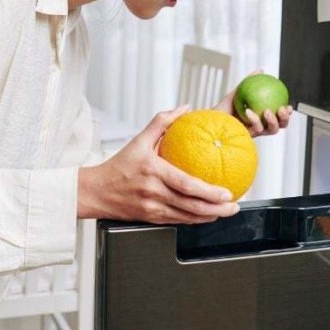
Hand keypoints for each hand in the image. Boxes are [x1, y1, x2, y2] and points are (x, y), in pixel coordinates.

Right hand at [77, 104, 240, 223]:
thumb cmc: (118, 167)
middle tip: (234, 205)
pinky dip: (195, 220)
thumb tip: (184, 108)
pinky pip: (178, 221)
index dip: (208, 191)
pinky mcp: (151, 218)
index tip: (226, 192)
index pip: (185, 185)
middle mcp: (153, 192)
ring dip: (209, 216)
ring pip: (187, 217)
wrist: (96, 192)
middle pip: (191, 206)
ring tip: (226, 211)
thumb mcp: (138, 140)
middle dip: (217, 209)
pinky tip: (207, 215)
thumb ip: (161, 122)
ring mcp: (153, 208)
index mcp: (152, 172)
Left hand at [213, 68, 292, 136]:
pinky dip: (254, 119)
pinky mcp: (247, 137)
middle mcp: (260, 127)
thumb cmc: (224, 107)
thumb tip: (260, 70)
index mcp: (261, 118)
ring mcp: (254, 133)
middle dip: (285, 118)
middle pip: (279, 126)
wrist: (212, 119)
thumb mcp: (238, 92)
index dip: (287, 113)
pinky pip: (255, 129)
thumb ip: (249, 81)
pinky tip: (249, 111)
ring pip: (271, 130)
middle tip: (282, 109)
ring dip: (273, 120)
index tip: (288, 105)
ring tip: (267, 111)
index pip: (278, 117)